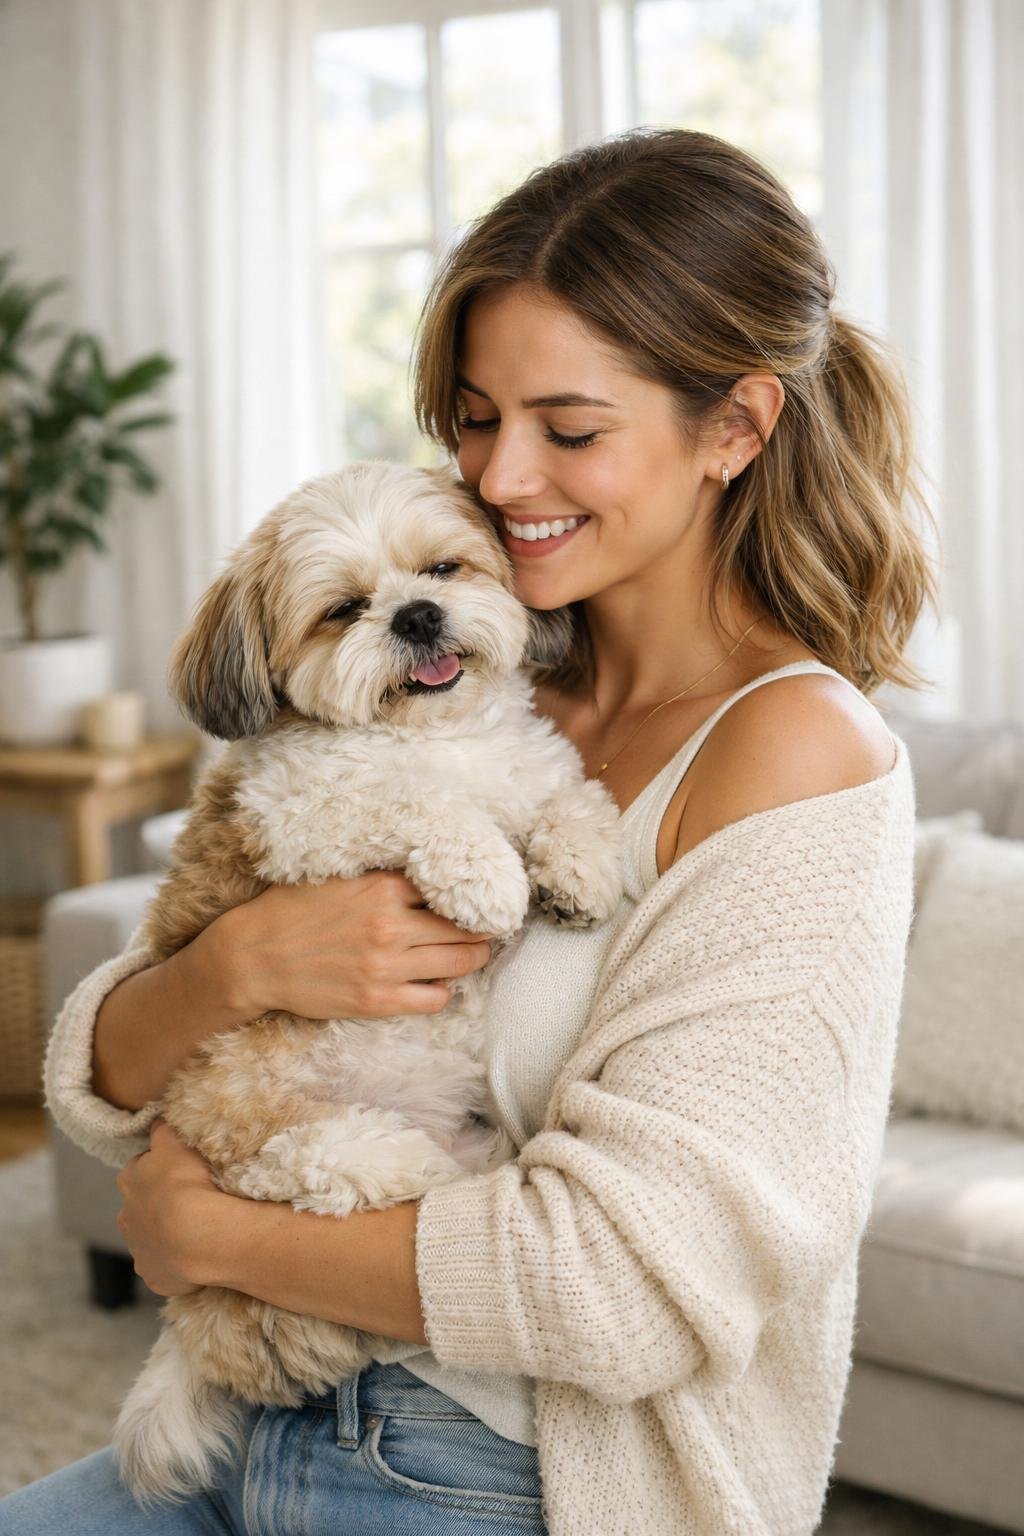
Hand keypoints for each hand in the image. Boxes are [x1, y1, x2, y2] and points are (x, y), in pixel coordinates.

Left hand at [116, 1120, 229, 1296]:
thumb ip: (163, 1130)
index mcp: (129, 1181)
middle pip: (138, 1206)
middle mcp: (126, 1217)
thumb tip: (158, 1122)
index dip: (157, 1167)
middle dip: (155, 1203)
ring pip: (149, 1238)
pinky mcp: (154, 1275)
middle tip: (186, 1200)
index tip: (177, 1169)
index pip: (138, 1168)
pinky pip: (163, 1267)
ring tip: (194, 1229)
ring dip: (164, 1234)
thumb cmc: (187, 1182)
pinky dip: (175, 1261)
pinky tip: (194, 1255)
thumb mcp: (175, 1142)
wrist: (196, 1235)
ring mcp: (139, 1250)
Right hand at [214, 870, 492, 1021]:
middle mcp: (390, 925)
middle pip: (466, 927)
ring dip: (471, 957)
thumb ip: (381, 874)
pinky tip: (433, 981)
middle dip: (481, 927)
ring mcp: (386, 966)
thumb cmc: (290, 911)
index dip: (468, 892)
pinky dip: (443, 990)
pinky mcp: (378, 1000)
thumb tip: (423, 869)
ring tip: (470, 953)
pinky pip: (437, 998)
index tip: (478, 895)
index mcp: (382, 887)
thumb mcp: (337, 876)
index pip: (450, 886)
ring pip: (461, 962)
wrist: (251, 958)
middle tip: (485, 927)